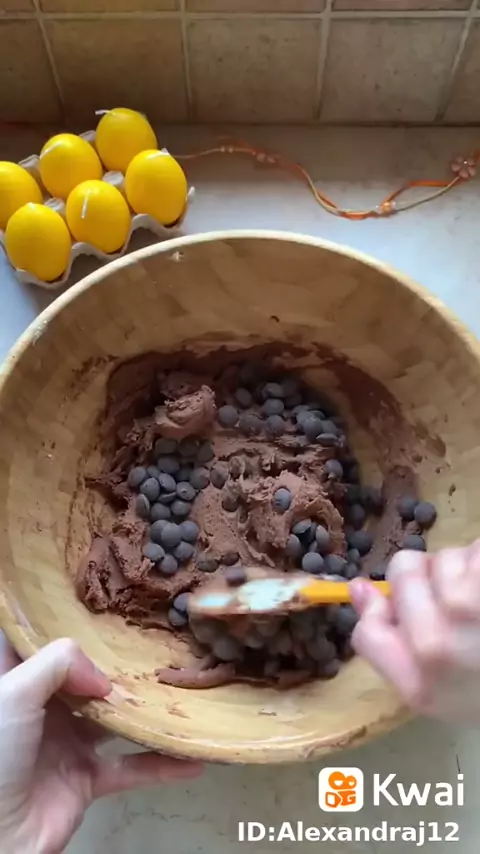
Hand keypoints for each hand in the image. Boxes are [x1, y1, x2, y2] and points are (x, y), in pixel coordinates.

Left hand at [0, 634, 202, 853]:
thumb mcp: (14, 692)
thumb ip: (60, 663)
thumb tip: (103, 676)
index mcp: (18, 683)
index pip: (39, 644)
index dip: (63, 624)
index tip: (98, 608)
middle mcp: (44, 710)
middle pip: (85, 679)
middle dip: (116, 665)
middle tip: (152, 645)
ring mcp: (66, 745)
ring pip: (114, 719)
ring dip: (145, 709)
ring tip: (179, 691)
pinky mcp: (85, 781)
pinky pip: (130, 768)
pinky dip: (161, 766)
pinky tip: (193, 759)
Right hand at [350, 543, 479, 723]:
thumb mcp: (429, 693)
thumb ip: (382, 643)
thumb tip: (358, 586)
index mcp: (420, 667)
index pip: (370, 619)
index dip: (382, 610)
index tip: (402, 613)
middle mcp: (442, 634)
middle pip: (404, 568)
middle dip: (425, 580)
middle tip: (455, 608)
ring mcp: (474, 602)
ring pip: (446, 556)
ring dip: (463, 571)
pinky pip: (477, 550)